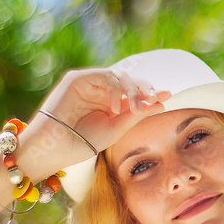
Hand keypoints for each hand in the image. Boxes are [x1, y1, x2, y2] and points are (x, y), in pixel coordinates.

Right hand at [18, 67, 172, 173]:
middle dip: (145, 89)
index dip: (152, 94)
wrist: (55, 147)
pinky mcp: (78, 79)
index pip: (136, 94)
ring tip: (136, 107)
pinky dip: (114, 89)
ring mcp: (90, 83)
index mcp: (112, 104)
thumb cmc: (83, 142)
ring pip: (120, 76)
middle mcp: (102, 91)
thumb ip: (136, 115)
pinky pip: (104, 76)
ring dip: (133, 89)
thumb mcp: (116, 129)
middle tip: (155, 98)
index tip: (167, 97)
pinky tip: (115, 106)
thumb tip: (160, 103)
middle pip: (131, 81)